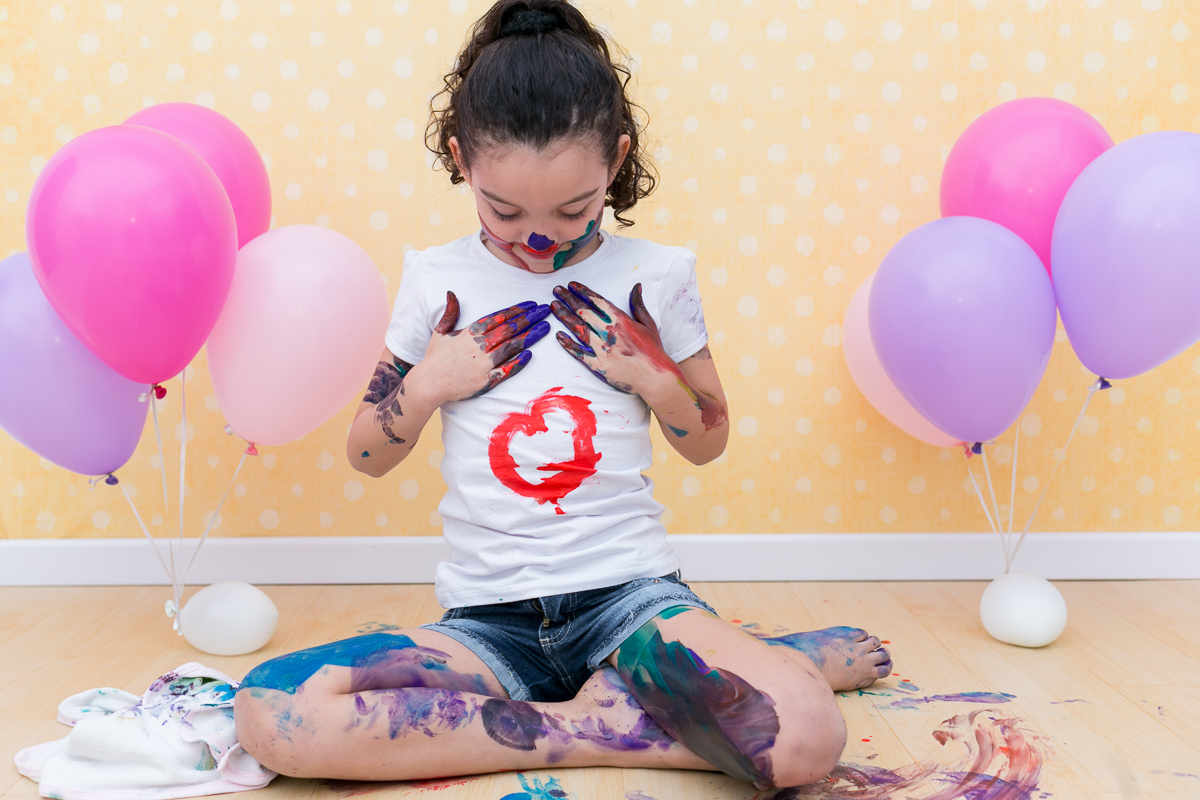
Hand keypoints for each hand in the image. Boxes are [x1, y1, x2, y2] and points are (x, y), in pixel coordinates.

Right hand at [415, 291, 550, 404]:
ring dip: (530, 336)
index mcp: (470, 332)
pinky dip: (518, 362)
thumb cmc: (435, 358)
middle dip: (529, 318)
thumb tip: (451, 293)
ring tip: (545, 327)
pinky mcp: (486, 381)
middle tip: (546, 310)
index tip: (532, 304)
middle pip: (509, 329)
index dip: (517, 310)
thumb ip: (450, 312)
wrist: (428, 384)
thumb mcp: (440, 331)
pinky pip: (506, 370)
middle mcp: (479, 346)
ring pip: (511, 346)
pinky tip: (530, 354)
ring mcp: (483, 364)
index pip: (498, 317)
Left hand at [551, 281, 681, 395]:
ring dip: (564, 316)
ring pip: (578, 329)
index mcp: (621, 320)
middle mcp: (609, 332)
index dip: (582, 291)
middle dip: (568, 299)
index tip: (571, 285)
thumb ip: (638, 304)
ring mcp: (602, 349)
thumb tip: (636, 285)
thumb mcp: (648, 324)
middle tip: (557, 291)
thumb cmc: (653, 351)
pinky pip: (579, 352)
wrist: (655, 378)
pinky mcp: (598, 365)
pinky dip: (567, 344)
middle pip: (583, 312)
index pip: (597, 301)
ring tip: (554, 306)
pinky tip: (558, 335)